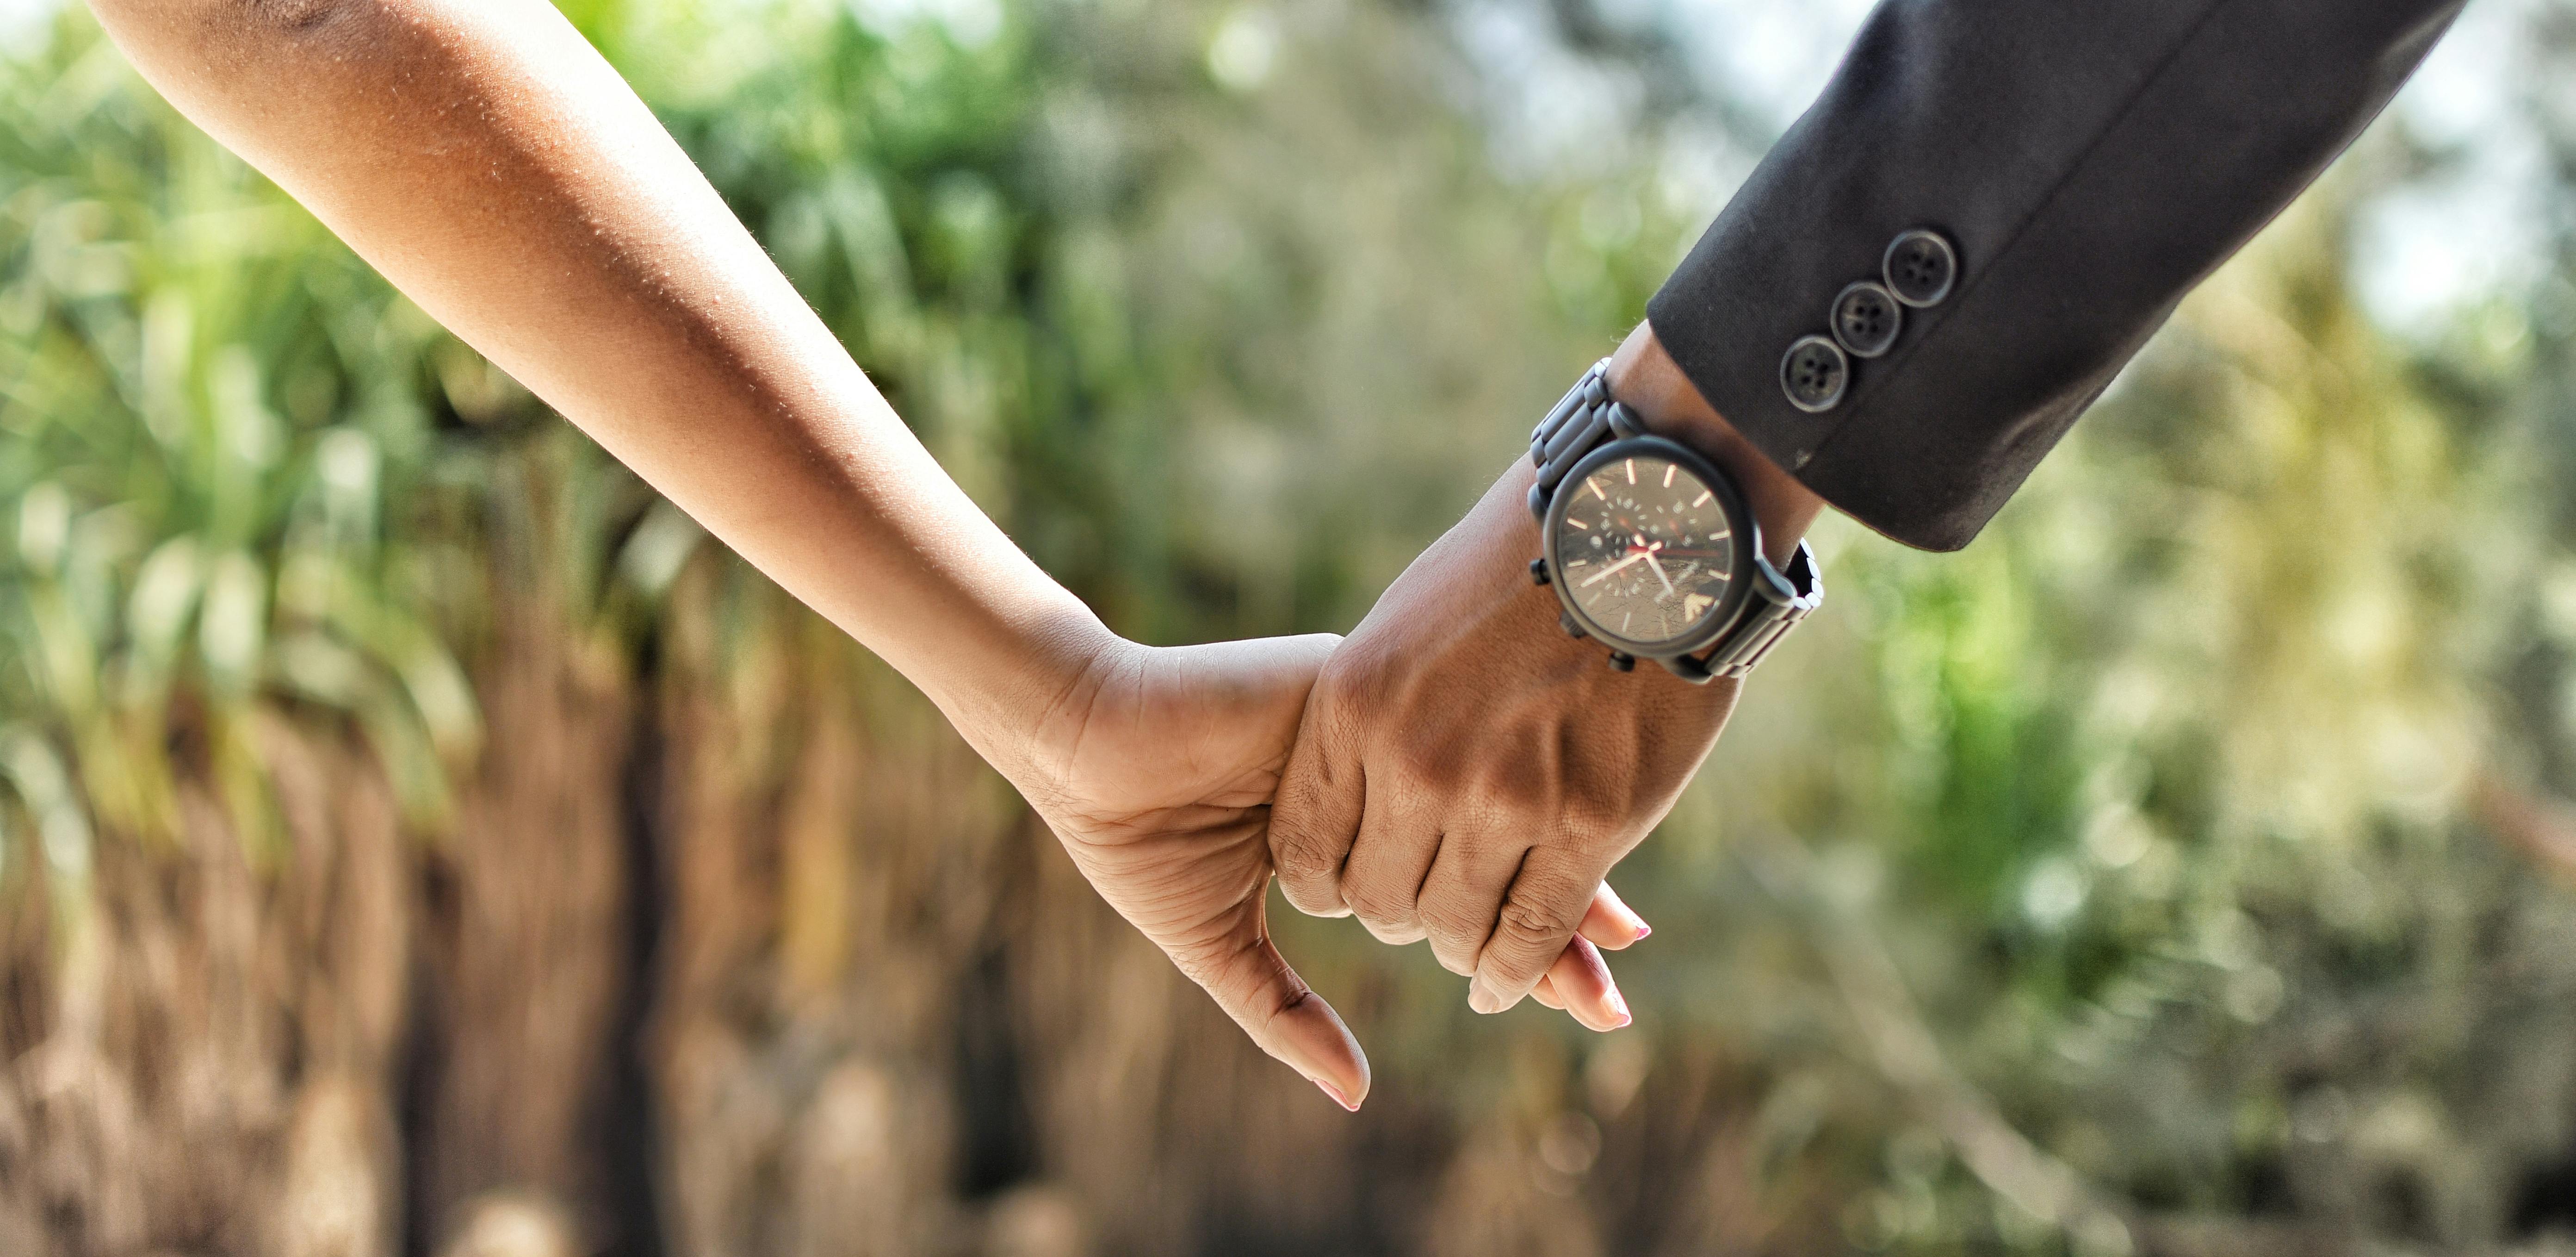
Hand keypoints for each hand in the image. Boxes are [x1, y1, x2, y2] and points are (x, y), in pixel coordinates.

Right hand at [1023, 635, 1647, 1110]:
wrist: (1085, 748)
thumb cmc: (1137, 838)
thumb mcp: (1220, 940)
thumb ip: (1285, 1013)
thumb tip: (1354, 1095)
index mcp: (1366, 833)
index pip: (1465, 890)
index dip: (1529, 941)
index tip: (1599, 995)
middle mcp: (1389, 783)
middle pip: (1497, 846)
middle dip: (1562, 915)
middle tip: (1621, 978)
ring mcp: (1382, 735)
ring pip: (1489, 797)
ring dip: (1551, 861)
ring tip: (1616, 933)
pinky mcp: (1359, 693)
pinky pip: (1442, 748)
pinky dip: (1496, 799)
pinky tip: (1550, 836)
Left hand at [1269, 324, 1820, 1018]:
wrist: (1637, 529)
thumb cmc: (1519, 569)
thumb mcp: (1407, 624)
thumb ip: (1373, 708)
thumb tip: (1355, 774)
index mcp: (1355, 707)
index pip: (1307, 852)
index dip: (1328, 884)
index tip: (1355, 883)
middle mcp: (1416, 762)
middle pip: (1378, 901)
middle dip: (1397, 918)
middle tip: (1423, 914)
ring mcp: (1502, 798)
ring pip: (1454, 926)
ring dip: (1459, 947)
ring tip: (1470, 947)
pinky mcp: (1587, 822)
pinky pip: (1532, 931)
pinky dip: (1514, 968)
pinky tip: (1506, 980)